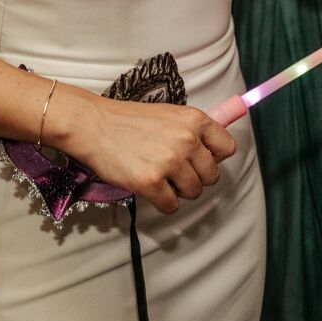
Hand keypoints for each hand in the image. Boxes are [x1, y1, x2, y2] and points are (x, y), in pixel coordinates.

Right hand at [51, 91, 236, 215]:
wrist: (94, 125)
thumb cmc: (129, 120)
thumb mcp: (169, 114)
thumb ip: (192, 131)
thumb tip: (213, 153)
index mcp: (194, 120)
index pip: (227, 148)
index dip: (214, 157)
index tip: (199, 159)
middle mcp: (187, 140)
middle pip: (212, 176)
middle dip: (195, 178)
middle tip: (174, 172)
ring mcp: (169, 162)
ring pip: (193, 193)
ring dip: (178, 191)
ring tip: (160, 178)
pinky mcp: (151, 182)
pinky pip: (171, 206)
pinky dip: (162, 203)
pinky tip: (150, 188)